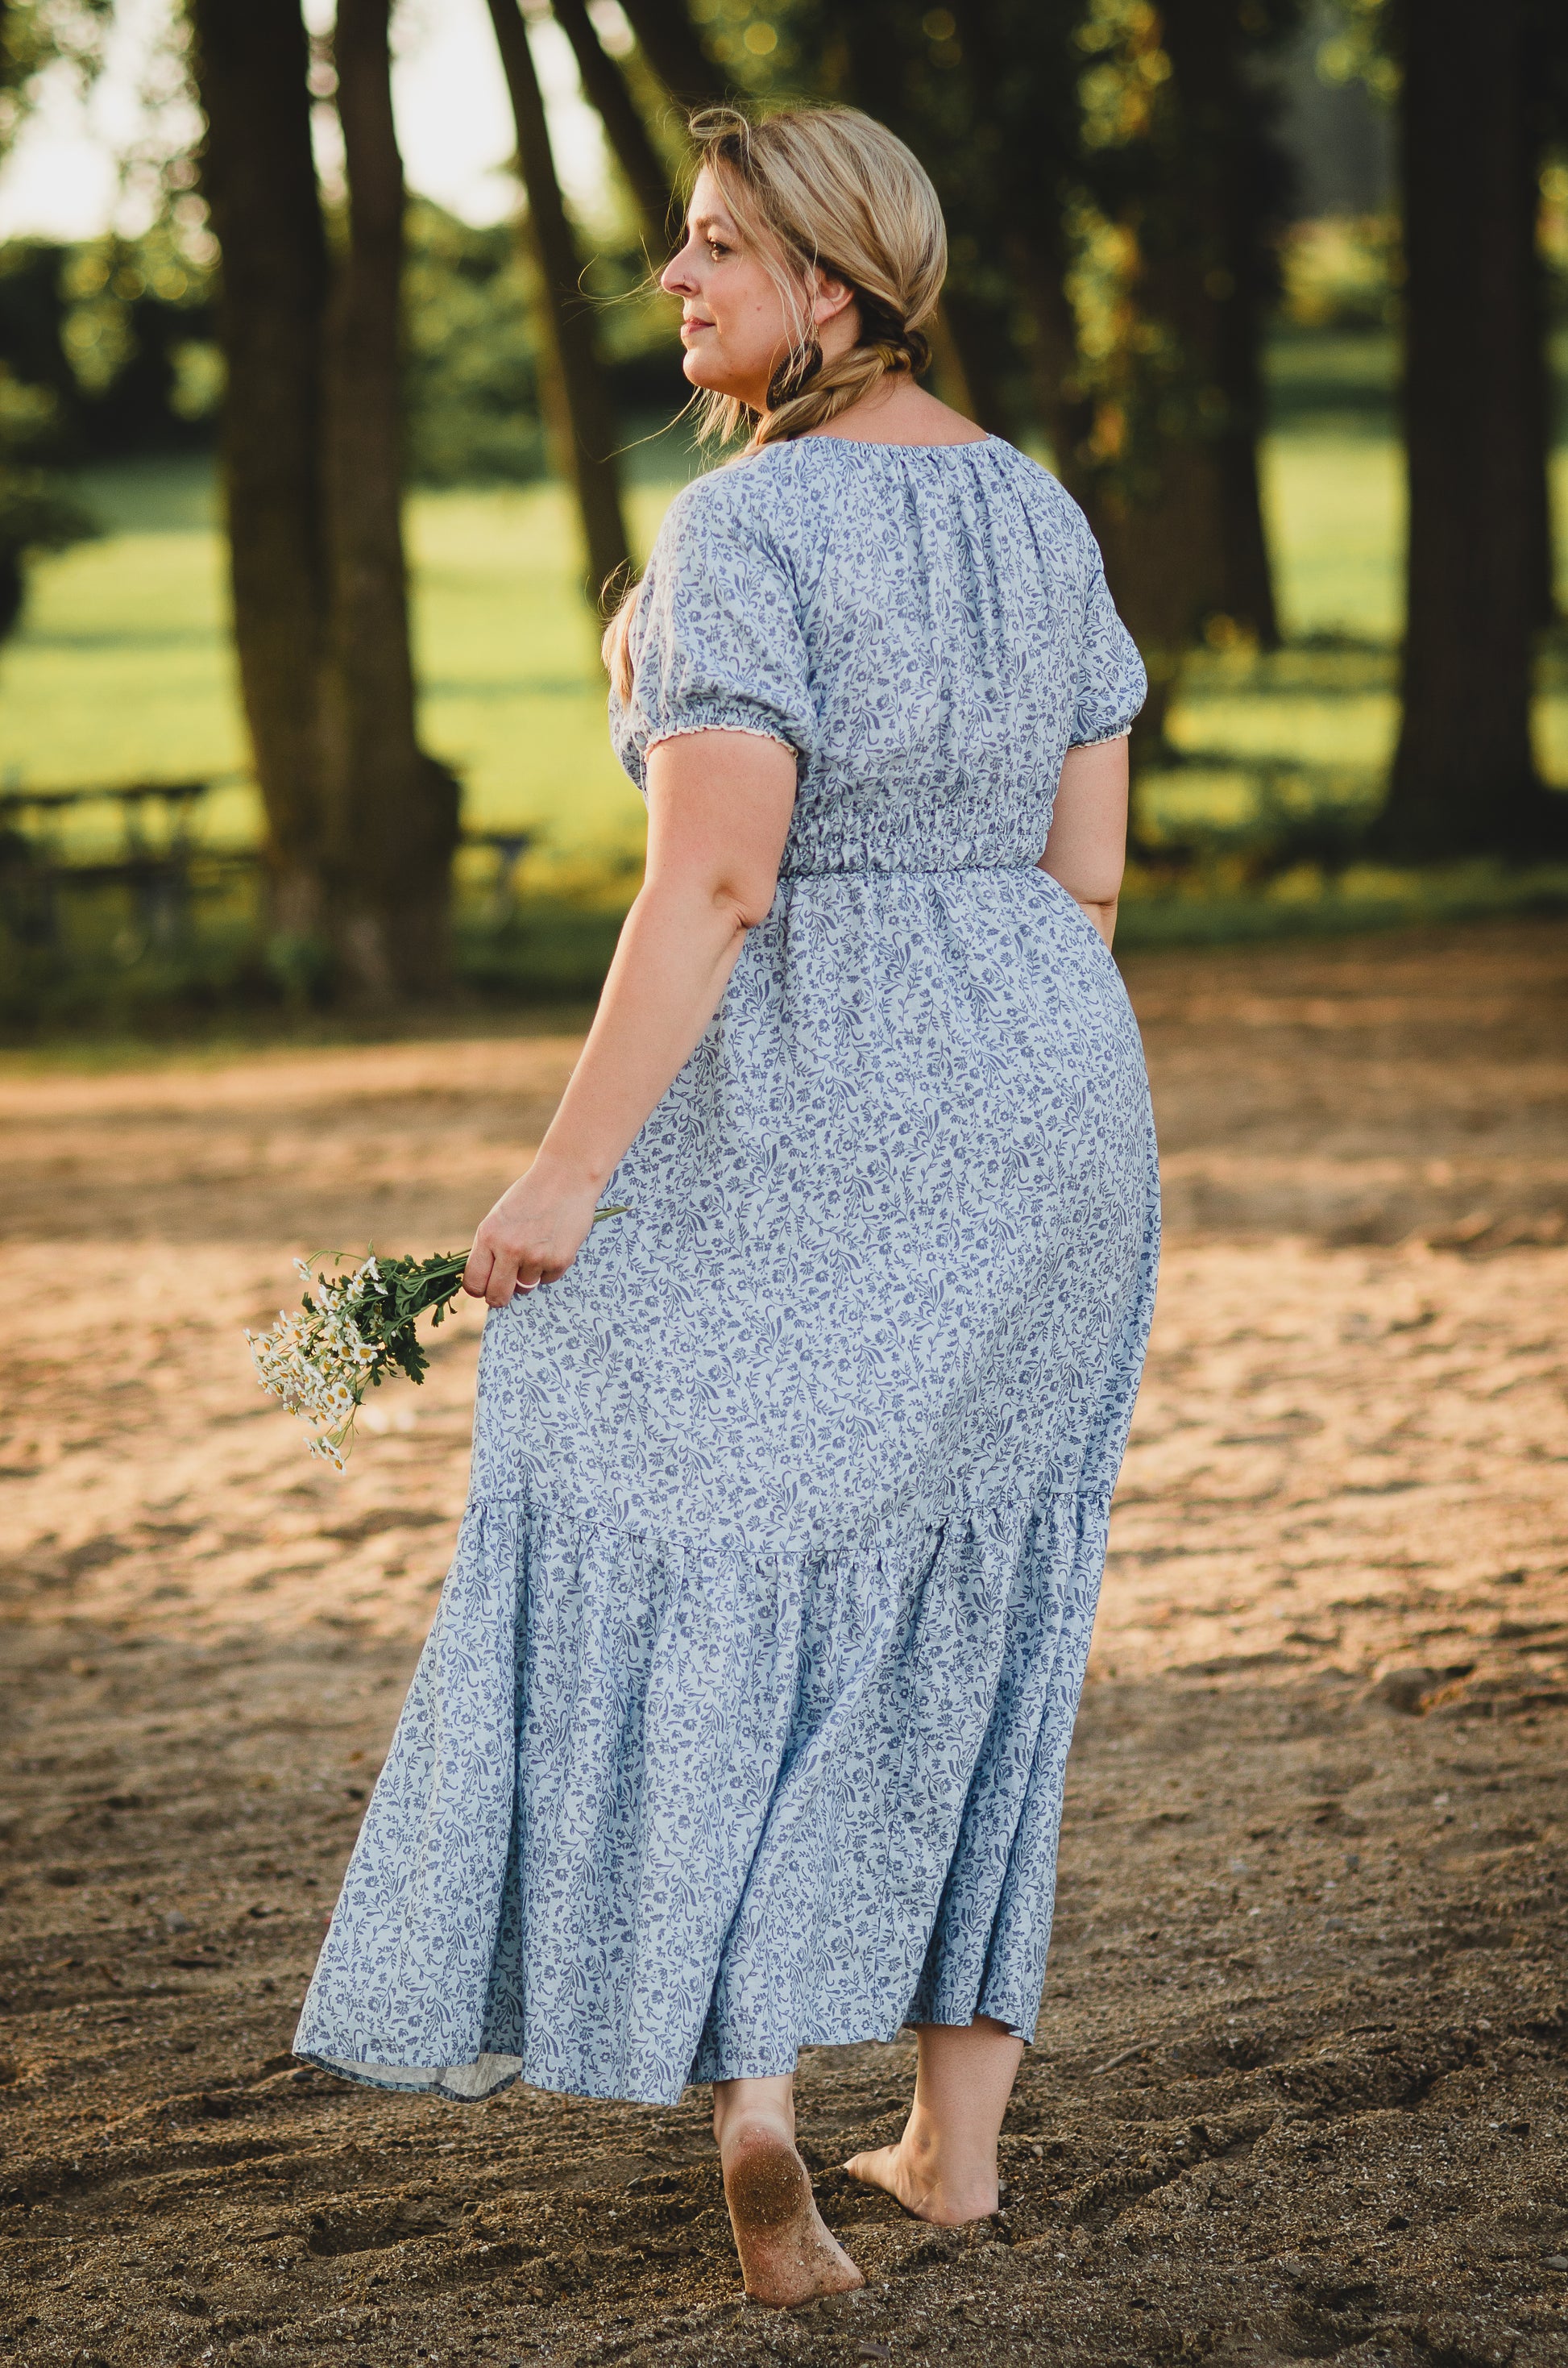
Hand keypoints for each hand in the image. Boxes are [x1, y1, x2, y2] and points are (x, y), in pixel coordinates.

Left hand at [462, 1162, 602, 1306]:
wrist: (566, 1178)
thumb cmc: (531, 1196)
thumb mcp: (500, 1217)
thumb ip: (491, 1247)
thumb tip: (486, 1280)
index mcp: (488, 1235)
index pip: (474, 1281)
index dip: (479, 1289)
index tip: (485, 1288)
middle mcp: (509, 1249)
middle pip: (497, 1295)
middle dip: (500, 1298)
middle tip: (505, 1292)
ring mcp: (535, 1256)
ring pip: (526, 1286)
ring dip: (530, 1274)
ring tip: (538, 1247)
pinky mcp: (559, 1260)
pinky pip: (549, 1278)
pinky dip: (550, 1267)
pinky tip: (554, 1243)